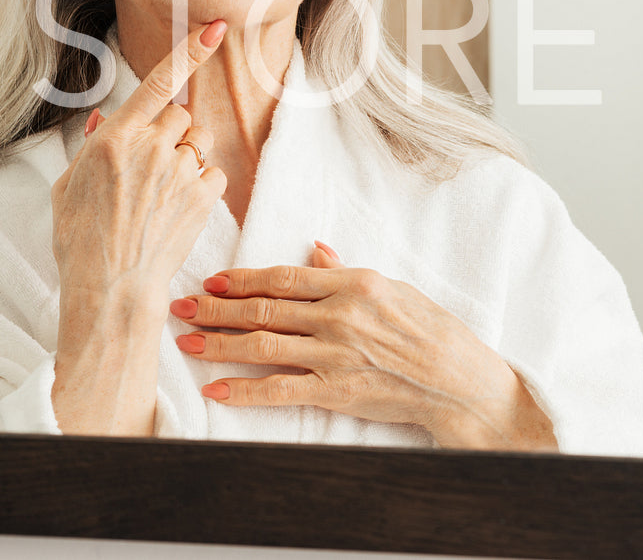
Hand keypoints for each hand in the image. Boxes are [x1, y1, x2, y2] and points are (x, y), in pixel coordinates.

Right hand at [48, 19, 228, 435]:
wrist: (110, 288)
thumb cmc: (80, 240)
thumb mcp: (68, 186)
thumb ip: (90, 146)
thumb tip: (104, 120)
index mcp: (114, 137)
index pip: (158, 82)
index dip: (189, 50)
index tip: (214, 28)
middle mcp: (152, 146)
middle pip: (179, 115)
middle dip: (168, 131)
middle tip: (148, 167)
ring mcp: (180, 171)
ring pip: (198, 142)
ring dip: (185, 156)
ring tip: (161, 192)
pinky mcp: (203, 197)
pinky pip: (213, 172)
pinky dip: (200, 184)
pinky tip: (177, 208)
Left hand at [171, 242, 555, 449]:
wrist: (463, 382)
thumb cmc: (433, 332)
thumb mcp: (393, 288)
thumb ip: (346, 272)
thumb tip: (315, 251)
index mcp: (352, 284)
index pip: (282, 277)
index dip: (240, 278)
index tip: (210, 278)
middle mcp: (339, 315)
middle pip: (262, 308)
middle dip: (214, 308)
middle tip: (179, 306)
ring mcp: (335, 354)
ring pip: (262, 344)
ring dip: (218, 343)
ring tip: (186, 343)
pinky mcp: (337, 391)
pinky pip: (280, 389)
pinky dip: (244, 389)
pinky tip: (216, 389)